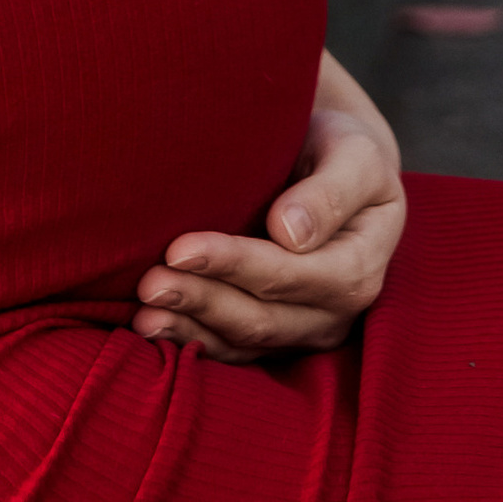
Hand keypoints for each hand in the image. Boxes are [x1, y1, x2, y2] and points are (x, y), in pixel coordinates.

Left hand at [131, 56, 406, 362]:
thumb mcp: (354, 155)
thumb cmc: (341, 152)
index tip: (180, 247)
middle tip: (149, 283)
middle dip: (202, 300)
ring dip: (191, 326)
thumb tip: (290, 233)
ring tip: (142, 312)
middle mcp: (336, 311)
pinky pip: (233, 349)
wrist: (336, 170)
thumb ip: (331, 191)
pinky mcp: (278, 335)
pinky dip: (192, 339)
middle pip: (263, 317)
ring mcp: (306, 329)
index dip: (235, 265)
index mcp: (360, 266)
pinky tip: (152, 328)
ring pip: (243, 340)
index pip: (291, 274)